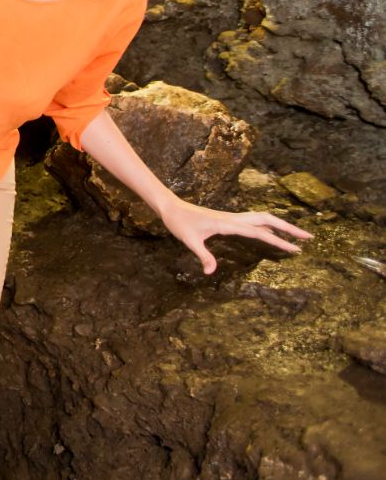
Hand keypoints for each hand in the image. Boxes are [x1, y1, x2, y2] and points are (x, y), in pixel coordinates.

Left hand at [157, 200, 312, 274]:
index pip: (260, 232)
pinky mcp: (228, 220)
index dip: (279, 241)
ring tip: (297, 236)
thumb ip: (203, 255)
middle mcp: (234, 219)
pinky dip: (267, 227)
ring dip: (280, 226)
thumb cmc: (179, 223)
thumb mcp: (189, 241)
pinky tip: (272, 235)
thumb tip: (210, 272)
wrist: (171, 207)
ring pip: (262, 219)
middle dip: (289, 228)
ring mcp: (232, 218)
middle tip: (308, 238)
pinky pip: (253, 222)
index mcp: (228, 224)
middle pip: (268, 220)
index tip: (296, 249)